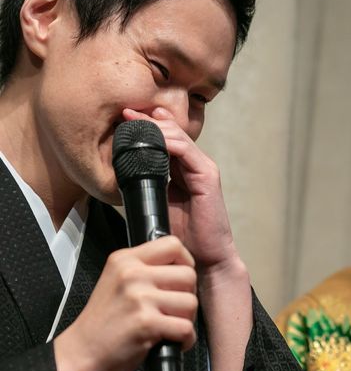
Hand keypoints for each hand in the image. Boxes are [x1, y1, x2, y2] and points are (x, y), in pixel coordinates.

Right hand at [54, 236, 196, 370]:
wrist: (79, 354)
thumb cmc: (102, 322)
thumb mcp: (116, 280)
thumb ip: (146, 269)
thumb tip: (183, 267)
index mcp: (126, 260)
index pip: (173, 245)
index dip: (185, 262)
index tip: (179, 280)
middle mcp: (132, 274)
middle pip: (188, 275)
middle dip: (188, 295)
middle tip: (174, 309)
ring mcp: (139, 298)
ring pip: (191, 302)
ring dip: (186, 319)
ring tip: (169, 326)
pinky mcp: (146, 323)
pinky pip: (186, 328)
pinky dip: (186, 340)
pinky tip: (173, 342)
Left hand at [122, 108, 235, 269]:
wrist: (203, 257)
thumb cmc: (182, 236)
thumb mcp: (158, 203)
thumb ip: (147, 183)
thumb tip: (123, 170)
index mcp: (183, 170)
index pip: (165, 139)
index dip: (146, 126)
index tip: (123, 119)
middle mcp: (195, 165)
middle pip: (172, 132)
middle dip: (148, 120)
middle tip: (125, 113)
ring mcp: (203, 168)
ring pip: (178, 137)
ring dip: (155, 127)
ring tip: (134, 121)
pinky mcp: (208, 176)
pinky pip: (186, 151)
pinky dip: (168, 142)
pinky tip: (151, 138)